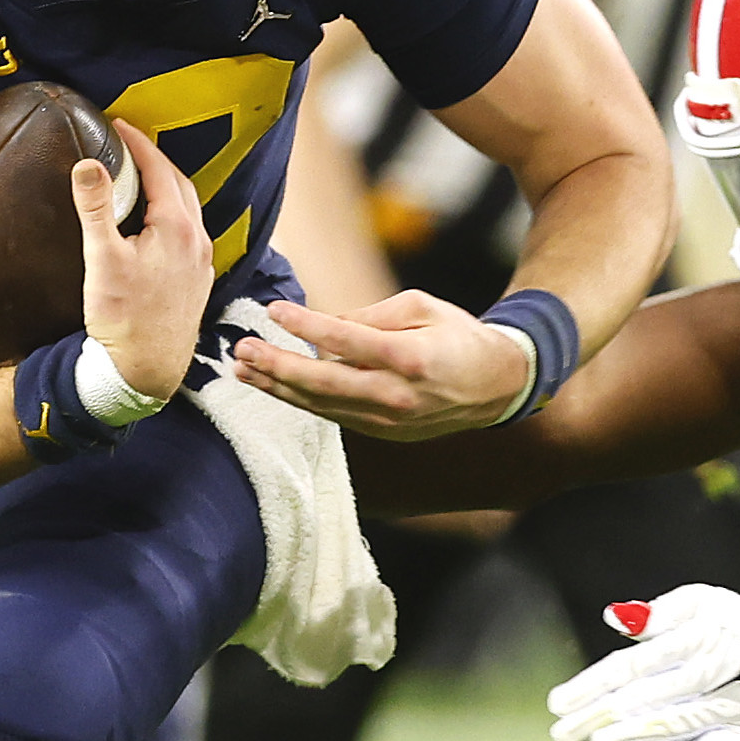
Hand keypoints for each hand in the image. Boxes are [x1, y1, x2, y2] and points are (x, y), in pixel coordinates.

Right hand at [77, 117, 209, 406]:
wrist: (147, 370)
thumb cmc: (124, 319)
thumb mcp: (102, 260)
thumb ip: (96, 209)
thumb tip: (88, 163)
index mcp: (177, 228)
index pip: (159, 170)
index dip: (138, 143)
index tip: (118, 123)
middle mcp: (197, 241)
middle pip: (179, 185)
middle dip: (154, 159)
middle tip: (128, 143)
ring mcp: (201, 261)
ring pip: (189, 208)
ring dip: (167, 185)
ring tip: (141, 174)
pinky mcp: (197, 280)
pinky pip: (190, 231)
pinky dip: (173, 212)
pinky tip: (156, 220)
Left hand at [231, 289, 533, 439]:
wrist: (496, 386)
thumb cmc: (458, 337)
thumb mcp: (422, 308)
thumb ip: (370, 315)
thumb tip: (323, 325)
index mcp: (410, 357)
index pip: (345, 340)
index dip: (305, 325)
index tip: (273, 310)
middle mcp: (397, 395)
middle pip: (324, 383)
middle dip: (277, 365)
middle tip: (243, 348)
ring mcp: (388, 420)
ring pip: (321, 405)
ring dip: (278, 387)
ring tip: (244, 369)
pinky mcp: (383, 432)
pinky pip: (333, 415)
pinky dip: (301, 400)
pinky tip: (275, 385)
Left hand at [547, 546, 739, 740]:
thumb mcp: (709, 607)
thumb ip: (662, 615)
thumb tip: (613, 618)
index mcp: (711, 631)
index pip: (640, 660)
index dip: (596, 682)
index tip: (557, 702)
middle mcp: (730, 666)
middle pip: (657, 691)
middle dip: (605, 713)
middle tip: (562, 733)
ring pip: (686, 721)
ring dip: (640, 736)